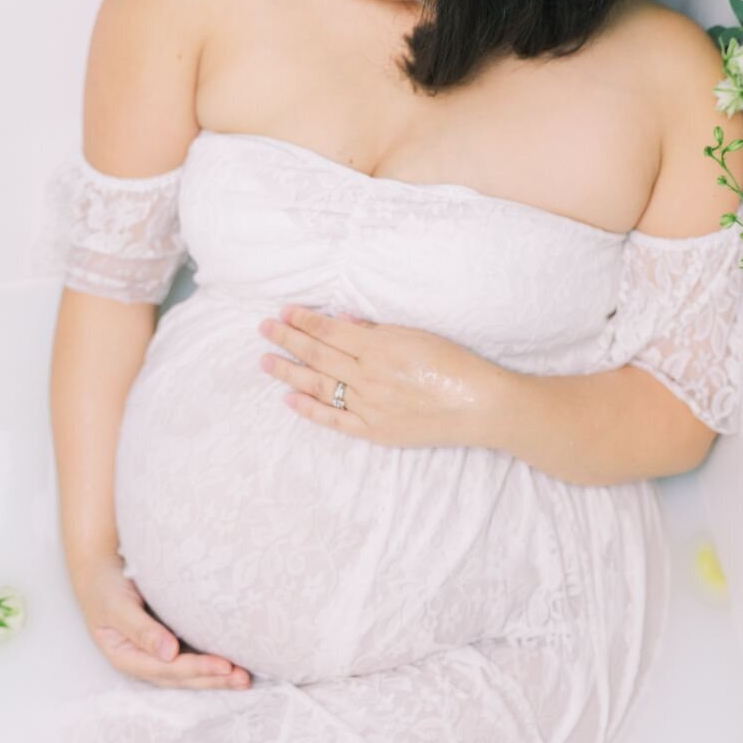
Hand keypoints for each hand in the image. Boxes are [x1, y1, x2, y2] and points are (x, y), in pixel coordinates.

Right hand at [70, 552, 251, 690]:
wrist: (99, 570)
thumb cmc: (106, 587)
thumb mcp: (117, 607)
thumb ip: (141, 630)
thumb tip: (169, 653)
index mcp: (127, 658)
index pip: (167, 670)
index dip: (196, 669)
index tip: (224, 666)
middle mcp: (144, 660)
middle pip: (181, 677)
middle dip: (212, 679)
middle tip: (243, 678)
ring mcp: (156, 653)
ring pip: (188, 671)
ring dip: (216, 676)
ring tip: (244, 678)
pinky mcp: (168, 640)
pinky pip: (191, 654)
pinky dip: (211, 659)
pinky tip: (232, 662)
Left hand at [257, 304, 510, 448]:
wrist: (479, 405)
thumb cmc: (454, 364)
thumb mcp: (417, 336)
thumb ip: (377, 331)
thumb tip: (342, 323)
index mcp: (379, 348)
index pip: (330, 332)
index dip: (304, 320)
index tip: (283, 312)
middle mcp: (368, 377)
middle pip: (318, 356)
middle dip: (288, 340)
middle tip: (263, 329)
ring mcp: (369, 406)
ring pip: (319, 386)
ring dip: (289, 372)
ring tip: (266, 361)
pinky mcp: (374, 430)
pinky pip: (334, 419)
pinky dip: (310, 409)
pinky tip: (289, 399)